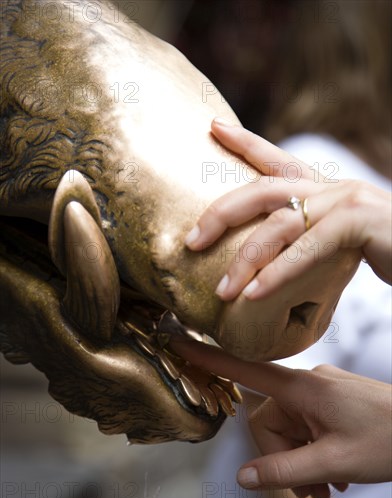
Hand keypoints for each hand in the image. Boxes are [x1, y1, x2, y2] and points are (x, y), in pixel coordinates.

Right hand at [171, 338, 391, 497]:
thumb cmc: (388, 440)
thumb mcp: (334, 462)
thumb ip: (285, 471)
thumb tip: (242, 478)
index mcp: (303, 388)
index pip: (246, 369)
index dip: (210, 358)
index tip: (180, 340)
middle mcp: (307, 384)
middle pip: (271, 422)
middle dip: (284, 459)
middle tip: (312, 492)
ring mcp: (319, 391)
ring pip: (289, 428)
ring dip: (301, 460)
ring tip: (328, 488)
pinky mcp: (329, 400)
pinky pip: (307, 425)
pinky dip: (313, 451)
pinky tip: (333, 475)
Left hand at [185, 118, 391, 299]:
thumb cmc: (386, 250)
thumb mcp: (340, 240)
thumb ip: (309, 239)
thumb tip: (270, 263)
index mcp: (324, 189)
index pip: (277, 160)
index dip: (244, 141)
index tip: (212, 126)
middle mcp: (331, 187)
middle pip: (262, 189)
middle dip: (221, 214)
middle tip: (191, 241)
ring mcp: (346, 200)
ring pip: (280, 224)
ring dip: (245, 259)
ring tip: (222, 291)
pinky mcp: (359, 221)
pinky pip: (308, 247)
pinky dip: (278, 273)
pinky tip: (254, 295)